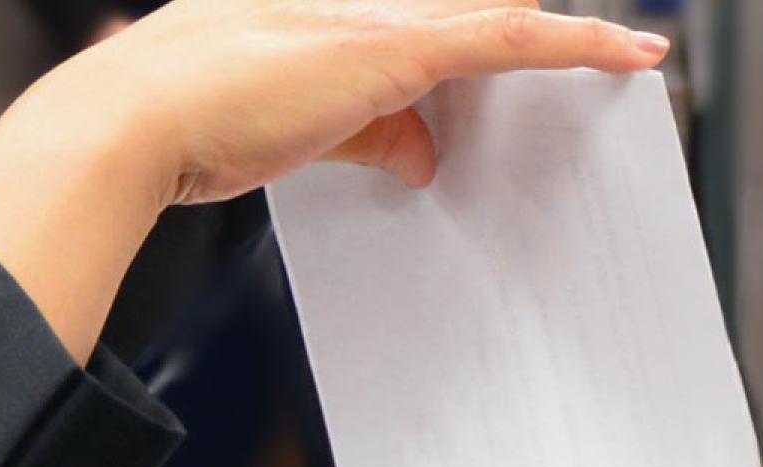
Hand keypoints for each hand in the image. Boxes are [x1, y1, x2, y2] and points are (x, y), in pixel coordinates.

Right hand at [67, 0, 669, 203]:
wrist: (130, 120)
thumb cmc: (176, 122)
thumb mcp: (287, 131)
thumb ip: (362, 136)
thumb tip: (418, 156)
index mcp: (313, 5)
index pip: (415, 13)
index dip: (463, 30)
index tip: (500, 47)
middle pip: (462, 6)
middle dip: (512, 27)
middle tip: (582, 50)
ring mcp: (375, 15)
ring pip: (492, 13)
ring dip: (554, 40)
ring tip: (616, 58)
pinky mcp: (397, 50)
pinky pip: (512, 38)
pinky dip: (579, 45)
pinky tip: (632, 56)